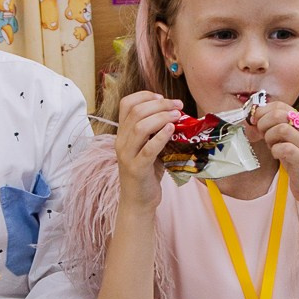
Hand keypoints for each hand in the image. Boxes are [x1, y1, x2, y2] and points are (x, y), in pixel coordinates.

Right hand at [115, 89, 180, 207]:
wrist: (138, 202)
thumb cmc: (146, 173)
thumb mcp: (147, 148)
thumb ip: (154, 132)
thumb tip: (175, 114)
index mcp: (122, 134)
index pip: (126, 104)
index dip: (144, 95)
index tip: (162, 97)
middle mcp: (121, 142)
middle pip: (136, 112)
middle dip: (159, 104)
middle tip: (177, 105)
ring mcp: (127, 156)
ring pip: (140, 127)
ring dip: (161, 117)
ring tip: (177, 115)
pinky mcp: (137, 169)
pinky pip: (148, 149)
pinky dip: (160, 137)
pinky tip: (171, 129)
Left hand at [254, 100, 298, 199]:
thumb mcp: (288, 141)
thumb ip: (275, 129)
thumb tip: (253, 120)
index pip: (279, 105)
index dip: (262, 111)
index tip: (255, 122)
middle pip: (279, 114)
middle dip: (263, 124)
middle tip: (262, 136)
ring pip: (281, 129)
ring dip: (269, 138)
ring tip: (271, 146)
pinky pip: (284, 148)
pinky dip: (275, 151)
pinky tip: (277, 156)